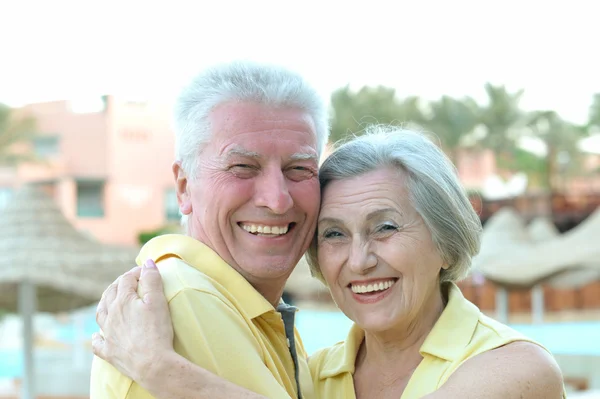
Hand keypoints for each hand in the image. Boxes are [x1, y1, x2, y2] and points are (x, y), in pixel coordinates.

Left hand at [92, 259, 173, 386]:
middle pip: (110, 294)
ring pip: (100, 314)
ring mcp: (108, 334)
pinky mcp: (109, 351)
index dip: (135, 273)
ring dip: (104, 304)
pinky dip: (96, 336)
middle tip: (129, 281)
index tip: (146, 271)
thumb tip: (148, 263)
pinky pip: (97, 342)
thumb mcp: (158, 301)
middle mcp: (111, 316)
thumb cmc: (157, 331)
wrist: (152, 364)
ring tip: (109, 300)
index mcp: (123, 301)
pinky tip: (96, 334)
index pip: (126, 280)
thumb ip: (152, 280)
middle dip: (119, 284)